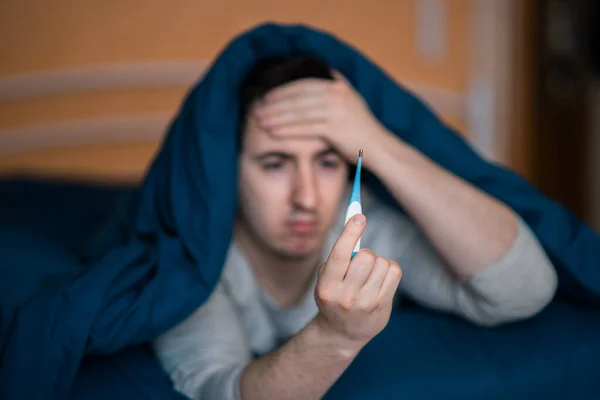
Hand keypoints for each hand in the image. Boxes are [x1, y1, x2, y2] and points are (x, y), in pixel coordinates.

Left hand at [254, 71, 389, 163]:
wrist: (380, 150)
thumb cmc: (361, 131)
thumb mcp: (352, 102)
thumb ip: (336, 89)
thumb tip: (326, 73)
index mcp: (339, 86)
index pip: (303, 85)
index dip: (282, 91)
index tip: (265, 97)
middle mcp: (338, 94)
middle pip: (298, 96)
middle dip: (275, 103)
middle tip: (256, 109)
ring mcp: (337, 110)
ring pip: (299, 112)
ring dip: (276, 116)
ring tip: (259, 121)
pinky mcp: (335, 127)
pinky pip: (304, 128)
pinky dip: (286, 130)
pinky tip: (273, 133)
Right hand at [313, 214, 401, 351]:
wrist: (342, 333)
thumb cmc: (334, 296)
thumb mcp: (326, 279)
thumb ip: (339, 256)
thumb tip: (357, 220)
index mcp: (327, 287)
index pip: (340, 254)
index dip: (350, 232)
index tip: (359, 216)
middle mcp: (346, 296)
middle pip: (366, 256)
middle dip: (365, 253)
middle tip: (360, 263)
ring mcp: (366, 303)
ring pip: (382, 263)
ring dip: (377, 263)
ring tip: (369, 275)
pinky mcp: (383, 305)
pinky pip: (394, 272)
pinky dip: (388, 270)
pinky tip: (379, 280)